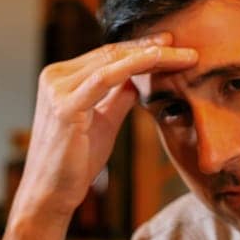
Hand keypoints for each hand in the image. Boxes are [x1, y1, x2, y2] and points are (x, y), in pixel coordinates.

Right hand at [11, 34, 197, 224]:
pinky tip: (157, 59)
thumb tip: (140, 79)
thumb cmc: (76, 161)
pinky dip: (133, 65)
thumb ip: (117, 97)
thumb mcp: (103, 122)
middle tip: (187, 46)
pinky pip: (105, 78)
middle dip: (152, 48)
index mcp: (62, 78)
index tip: (172, 46)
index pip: (108, 55)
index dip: (141, 49)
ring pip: (112, 61)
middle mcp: (55, 77)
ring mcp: (57, 89)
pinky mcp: (65, 106)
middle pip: (112, 53)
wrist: (52, 193)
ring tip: (184, 55)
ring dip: (152, 55)